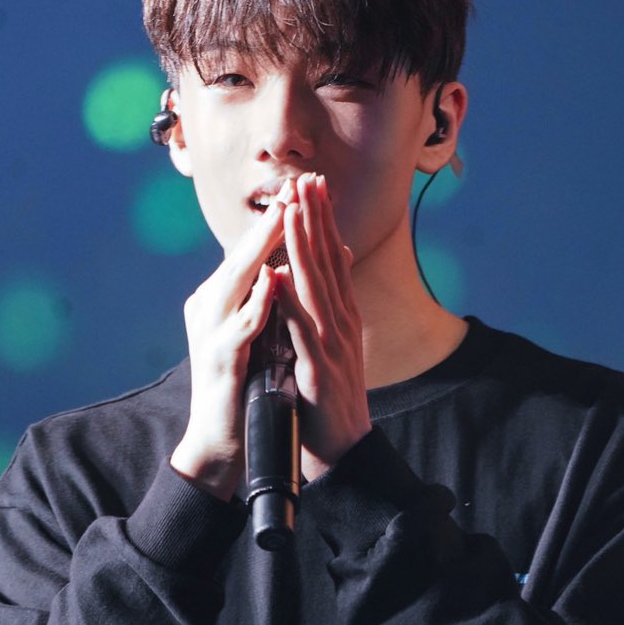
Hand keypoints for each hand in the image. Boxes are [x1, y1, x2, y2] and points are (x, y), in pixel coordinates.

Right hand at [170, 186, 293, 500]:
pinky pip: (239, 325)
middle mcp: (211, 309)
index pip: (252, 253)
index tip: (305, 189)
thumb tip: (294, 264)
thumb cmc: (243, 385)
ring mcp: (212, 333)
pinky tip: (272, 282)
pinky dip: (256, 302)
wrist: (222, 439)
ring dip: (260, 249)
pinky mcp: (220, 360)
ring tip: (283, 217)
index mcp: (222, 301)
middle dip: (270, 223)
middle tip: (295, 187)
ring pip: (235, 281)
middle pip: (242, 257)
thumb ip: (272, 301)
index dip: (278, 223)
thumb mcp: (260, 335)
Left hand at [276, 173, 371, 480]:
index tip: (313, 186)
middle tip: (308, 178)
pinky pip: (302, 328)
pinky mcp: (319, 367)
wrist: (343, 446)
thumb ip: (329, 310)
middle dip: (316, 218)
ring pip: (317, 284)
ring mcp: (332, 343)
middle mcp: (342, 322)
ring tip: (295, 209)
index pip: (332, 259)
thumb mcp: (332, 346)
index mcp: (342, 316)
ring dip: (306, 245)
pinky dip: (291, 300)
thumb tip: (326, 274)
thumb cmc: (329, 397)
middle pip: (328, 262)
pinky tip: (280, 275)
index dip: (322, 221)